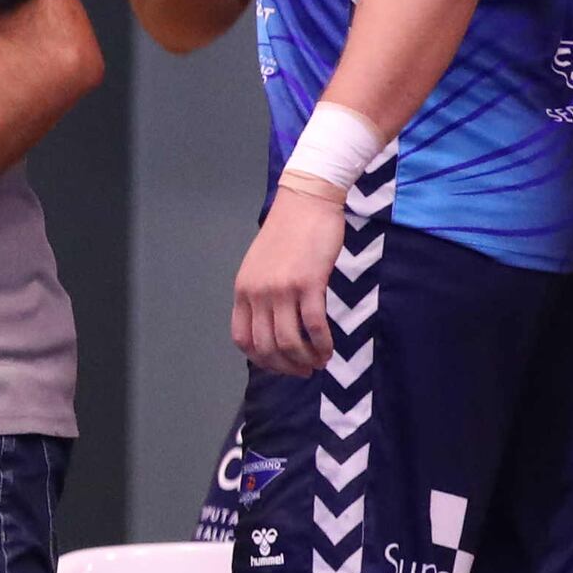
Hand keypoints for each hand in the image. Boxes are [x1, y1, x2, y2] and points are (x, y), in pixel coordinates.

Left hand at [231, 181, 347, 373]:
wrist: (307, 202)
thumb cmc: (289, 233)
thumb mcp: (262, 266)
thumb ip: (262, 294)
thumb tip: (273, 326)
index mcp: (243, 290)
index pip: (242, 339)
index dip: (261, 359)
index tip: (280, 365)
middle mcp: (257, 292)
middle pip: (266, 347)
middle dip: (286, 366)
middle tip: (304, 370)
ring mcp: (282, 289)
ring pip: (289, 342)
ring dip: (306, 360)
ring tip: (319, 362)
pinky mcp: (308, 283)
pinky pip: (313, 326)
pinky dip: (322, 344)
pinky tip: (330, 349)